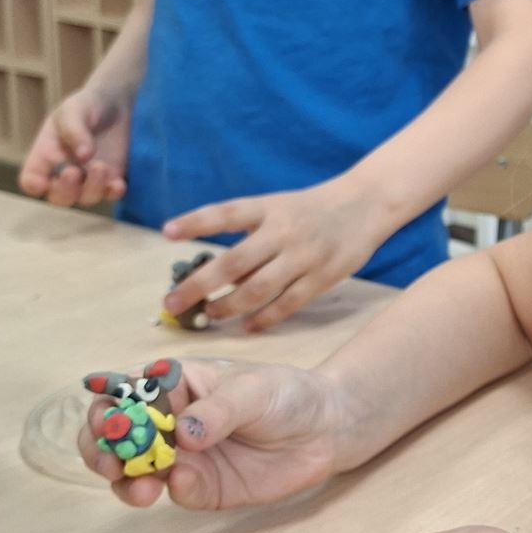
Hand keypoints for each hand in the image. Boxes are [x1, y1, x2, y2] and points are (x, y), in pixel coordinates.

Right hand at [18, 87, 131, 207]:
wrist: (116, 103)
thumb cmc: (86, 105)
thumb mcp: (74, 109)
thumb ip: (74, 129)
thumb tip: (84, 156)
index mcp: (45, 156)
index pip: (31, 179)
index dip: (33, 185)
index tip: (41, 182)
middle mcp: (65, 173)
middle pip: (58, 198)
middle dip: (64, 191)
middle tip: (72, 172)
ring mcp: (89, 179)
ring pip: (86, 198)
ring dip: (92, 188)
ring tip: (100, 166)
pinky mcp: (113, 179)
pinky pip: (111, 195)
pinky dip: (113, 193)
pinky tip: (118, 184)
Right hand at [77, 357, 359, 509]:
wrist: (326, 428)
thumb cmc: (285, 392)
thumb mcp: (252, 390)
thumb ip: (216, 411)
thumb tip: (182, 435)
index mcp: (173, 384)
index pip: (122, 394)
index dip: (104, 410)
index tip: (105, 426)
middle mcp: (168, 422)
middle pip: (115, 438)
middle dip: (101, 452)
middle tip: (110, 465)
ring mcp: (183, 457)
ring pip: (135, 473)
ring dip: (127, 482)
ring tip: (142, 487)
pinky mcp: (204, 487)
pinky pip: (177, 493)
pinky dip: (173, 491)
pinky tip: (184, 483)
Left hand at [161, 179, 387, 331]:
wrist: (364, 205)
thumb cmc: (310, 210)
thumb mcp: (279, 209)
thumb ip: (251, 239)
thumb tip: (217, 278)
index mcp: (268, 208)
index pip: (226, 214)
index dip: (196, 222)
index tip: (166, 233)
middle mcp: (283, 231)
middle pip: (234, 262)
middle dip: (199, 284)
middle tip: (172, 302)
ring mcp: (304, 256)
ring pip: (257, 289)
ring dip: (228, 306)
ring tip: (209, 315)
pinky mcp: (322, 278)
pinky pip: (287, 304)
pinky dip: (264, 318)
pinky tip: (247, 327)